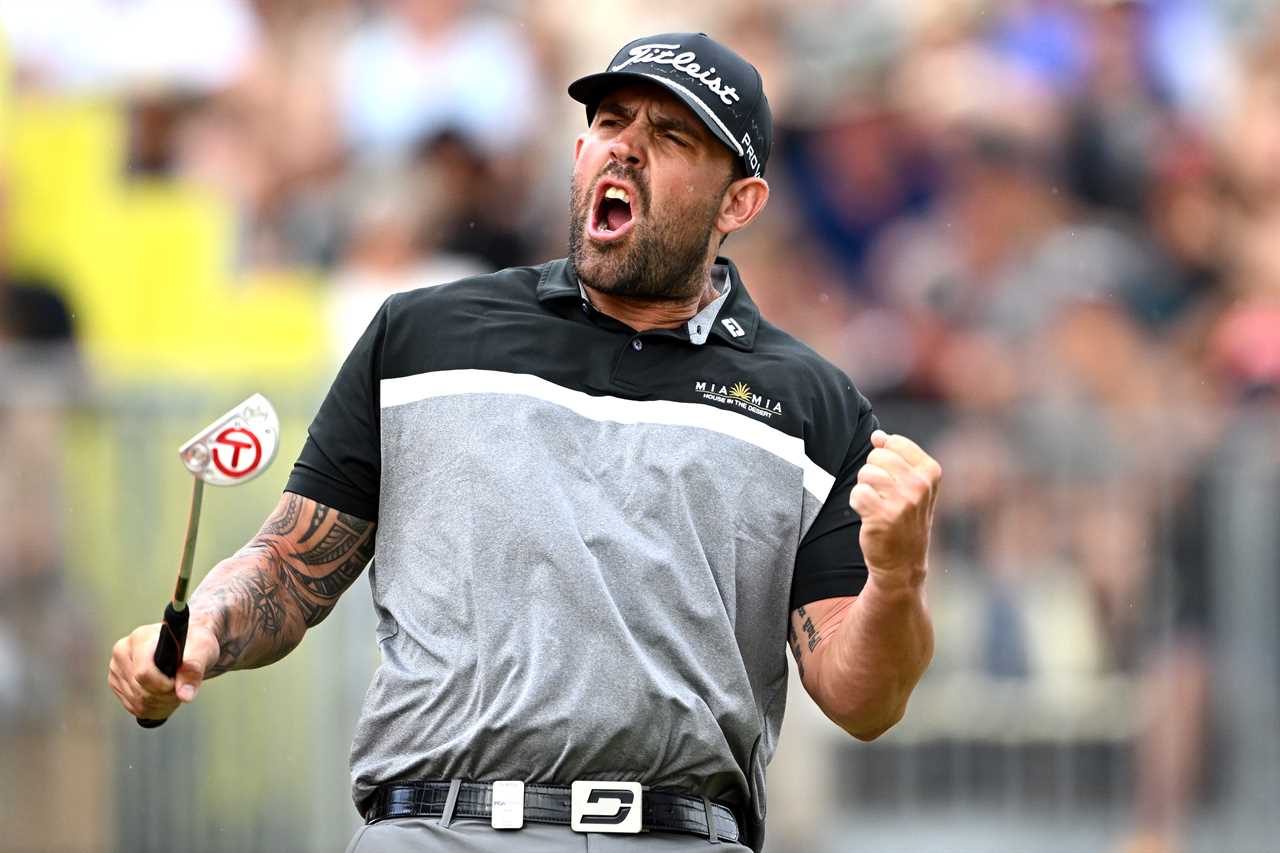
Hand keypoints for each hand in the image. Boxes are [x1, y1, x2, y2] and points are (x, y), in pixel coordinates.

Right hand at [107, 620, 219, 720]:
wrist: (189, 646)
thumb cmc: (195, 644)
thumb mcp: (203, 650)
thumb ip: (194, 669)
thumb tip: (185, 694)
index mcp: (141, 638)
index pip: (144, 673)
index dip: (164, 685)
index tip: (178, 683)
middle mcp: (123, 652)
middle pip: (140, 690)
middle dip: (165, 697)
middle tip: (182, 688)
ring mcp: (117, 668)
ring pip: (136, 702)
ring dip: (161, 704)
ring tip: (175, 691)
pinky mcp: (117, 683)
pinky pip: (133, 707)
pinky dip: (153, 708)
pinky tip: (164, 696)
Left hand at [850, 430, 941, 589]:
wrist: (904, 563)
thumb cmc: (905, 519)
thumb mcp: (912, 485)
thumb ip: (896, 456)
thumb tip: (877, 435)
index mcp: (931, 472)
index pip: (894, 442)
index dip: (885, 459)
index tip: (894, 480)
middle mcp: (920, 485)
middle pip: (877, 456)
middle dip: (873, 473)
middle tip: (883, 496)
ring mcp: (903, 501)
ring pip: (865, 473)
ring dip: (865, 489)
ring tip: (877, 506)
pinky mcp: (882, 516)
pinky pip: (856, 493)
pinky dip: (857, 504)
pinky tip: (870, 516)